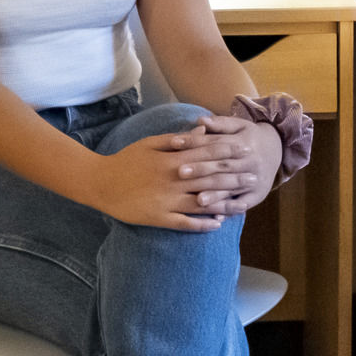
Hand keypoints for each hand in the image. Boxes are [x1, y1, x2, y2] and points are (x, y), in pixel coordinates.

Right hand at [96, 130, 256, 229]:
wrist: (100, 183)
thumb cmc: (125, 160)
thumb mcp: (150, 143)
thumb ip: (177, 139)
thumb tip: (202, 131)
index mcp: (172, 159)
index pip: (206, 155)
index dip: (228, 153)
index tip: (246, 151)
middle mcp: (173, 180)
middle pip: (210, 179)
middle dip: (234, 177)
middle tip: (254, 176)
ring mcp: (167, 201)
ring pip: (202, 202)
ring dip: (225, 203)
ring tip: (244, 202)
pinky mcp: (159, 218)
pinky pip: (185, 223)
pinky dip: (202, 224)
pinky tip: (217, 225)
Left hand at [189, 114, 281, 214]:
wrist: (276, 149)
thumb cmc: (249, 137)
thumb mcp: (239, 125)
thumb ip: (219, 124)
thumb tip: (200, 121)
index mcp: (243, 142)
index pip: (215, 142)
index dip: (194, 142)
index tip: (174, 143)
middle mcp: (250, 161)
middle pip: (223, 166)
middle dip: (202, 169)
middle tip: (181, 172)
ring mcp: (255, 179)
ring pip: (232, 187)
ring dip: (215, 195)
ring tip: (198, 199)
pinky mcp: (257, 195)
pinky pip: (243, 205)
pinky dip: (229, 212)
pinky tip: (215, 218)